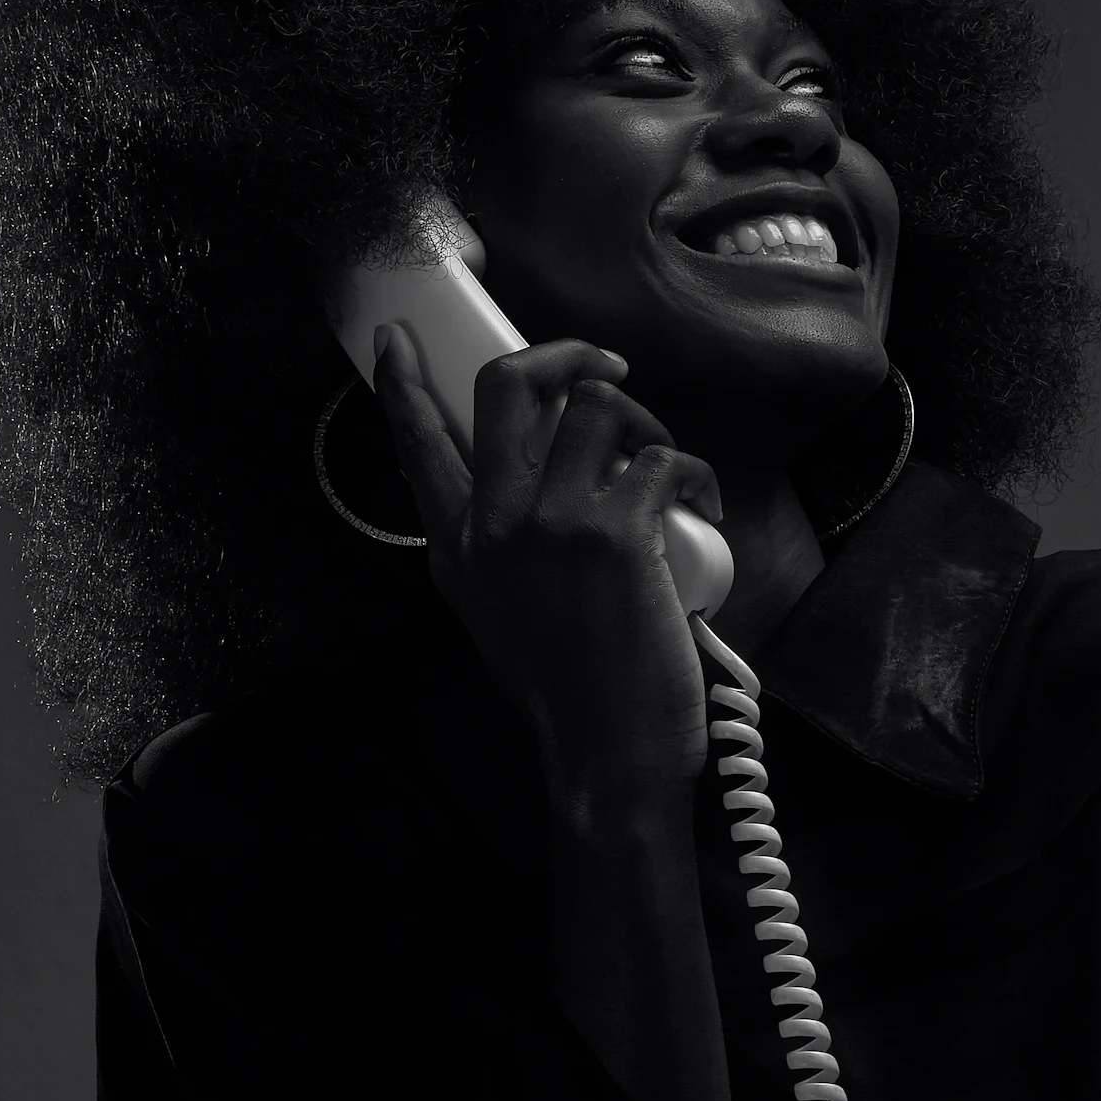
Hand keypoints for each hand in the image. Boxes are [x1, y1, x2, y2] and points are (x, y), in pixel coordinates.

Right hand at [373, 327, 721, 819]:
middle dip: (562, 356)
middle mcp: (495, 525)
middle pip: (506, 387)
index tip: (398, 341)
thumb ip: (498, 554)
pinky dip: (695, 473)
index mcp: (458, 549)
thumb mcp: (499, 620)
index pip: (417, 445)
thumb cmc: (569, 699)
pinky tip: (703, 504)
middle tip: (601, 368)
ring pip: (597, 406)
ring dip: (643, 419)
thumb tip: (532, 495)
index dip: (403, 383)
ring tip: (661, 462)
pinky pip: (662, 457)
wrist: (607, 759)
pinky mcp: (617, 531)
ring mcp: (553, 523)